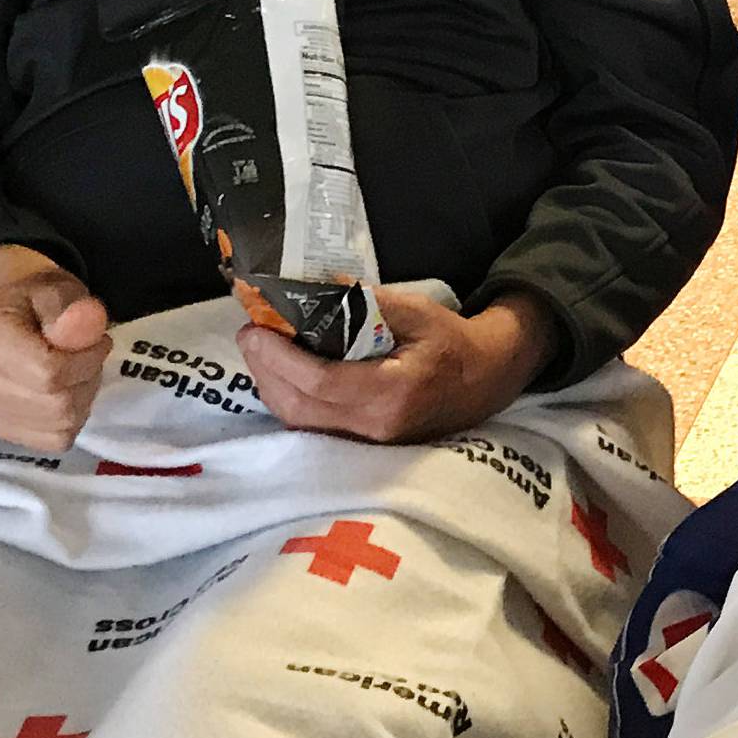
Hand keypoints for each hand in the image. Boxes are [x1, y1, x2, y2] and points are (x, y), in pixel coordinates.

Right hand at [0, 246, 111, 452]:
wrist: (8, 318)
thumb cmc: (35, 302)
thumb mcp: (56, 290)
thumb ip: (72, 308)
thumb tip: (91, 321)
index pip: (49, 372)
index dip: (87, 361)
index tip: (98, 342)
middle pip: (56, 403)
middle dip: (87, 380)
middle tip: (89, 357)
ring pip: (59, 424)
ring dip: (82, 400)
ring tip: (77, 373)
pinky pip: (54, 440)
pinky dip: (70, 420)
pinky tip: (64, 395)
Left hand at [238, 288, 556, 444]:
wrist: (487, 380)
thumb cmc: (451, 341)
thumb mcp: (414, 309)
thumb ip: (363, 302)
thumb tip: (312, 290)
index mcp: (392, 393)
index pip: (318, 382)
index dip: (278, 356)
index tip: (255, 329)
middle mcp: (377, 428)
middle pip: (300, 407)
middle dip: (265, 371)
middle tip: (250, 334)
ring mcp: (371, 445)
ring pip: (302, 423)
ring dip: (272, 387)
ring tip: (260, 351)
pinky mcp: (365, 447)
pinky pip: (314, 429)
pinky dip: (291, 401)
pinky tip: (282, 374)